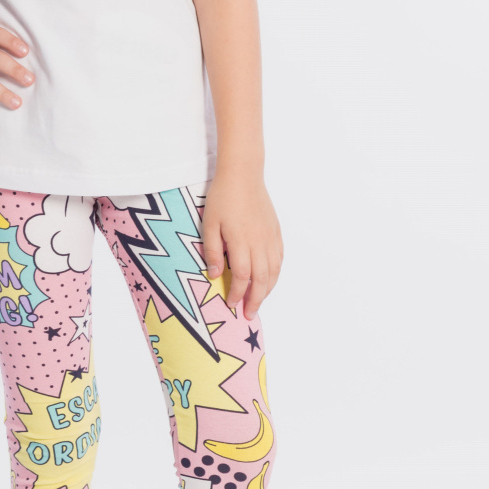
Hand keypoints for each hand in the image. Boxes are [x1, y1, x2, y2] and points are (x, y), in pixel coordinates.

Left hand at [200, 168, 283, 318]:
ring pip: (274, 271)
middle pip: (261, 279)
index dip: (237, 293)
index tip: (231, 304)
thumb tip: (214, 275)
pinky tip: (270, 279)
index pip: (241, 276)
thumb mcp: (209, 224)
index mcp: (241, 242)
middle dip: (255, 299)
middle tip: (250, 314)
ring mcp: (270, 237)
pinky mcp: (276, 231)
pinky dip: (276, 273)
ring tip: (260, 301)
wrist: (243, 174)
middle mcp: (259, 242)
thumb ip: (211, 251)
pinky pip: (280, 258)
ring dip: (268, 289)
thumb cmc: (222, 197)